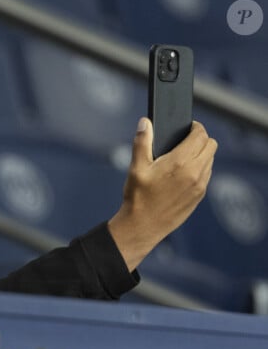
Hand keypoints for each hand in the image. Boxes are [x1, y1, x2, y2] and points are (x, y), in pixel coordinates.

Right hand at [108, 117, 217, 270]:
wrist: (143, 226)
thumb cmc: (138, 197)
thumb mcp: (136, 167)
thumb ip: (142, 142)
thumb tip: (145, 123)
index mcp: (179, 163)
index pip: (200, 135)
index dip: (195, 127)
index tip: (188, 127)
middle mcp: (194, 173)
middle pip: (211, 145)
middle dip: (201, 139)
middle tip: (186, 139)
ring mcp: (200, 185)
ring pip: (211, 160)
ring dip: (201, 153)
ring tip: (183, 155)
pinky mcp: (199, 196)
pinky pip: (207, 174)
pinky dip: (200, 168)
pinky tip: (183, 172)